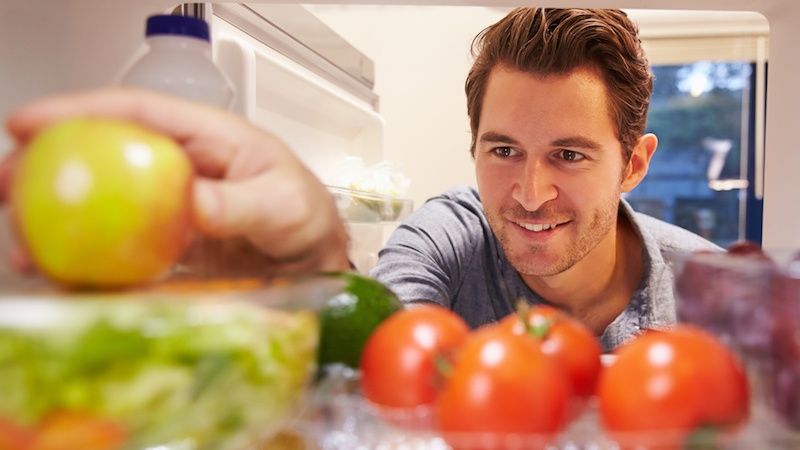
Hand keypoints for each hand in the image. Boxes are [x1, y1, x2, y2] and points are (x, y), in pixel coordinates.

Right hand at [0, 87, 351, 277]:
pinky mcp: (162, 241)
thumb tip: (191, 203)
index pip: (136, 111)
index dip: (79, 110)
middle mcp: (178, 165)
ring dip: (57, 216)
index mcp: (206, 137)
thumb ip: (241, 203)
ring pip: (99, 198)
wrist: (311, 259)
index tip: (29, 122)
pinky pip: (115, 243)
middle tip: (6, 185)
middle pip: (102, 151)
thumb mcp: (284, 203)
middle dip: (47, 162)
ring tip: (26, 243)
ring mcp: (165, 204)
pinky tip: (64, 273)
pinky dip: (86, 257)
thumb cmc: (305, 215)